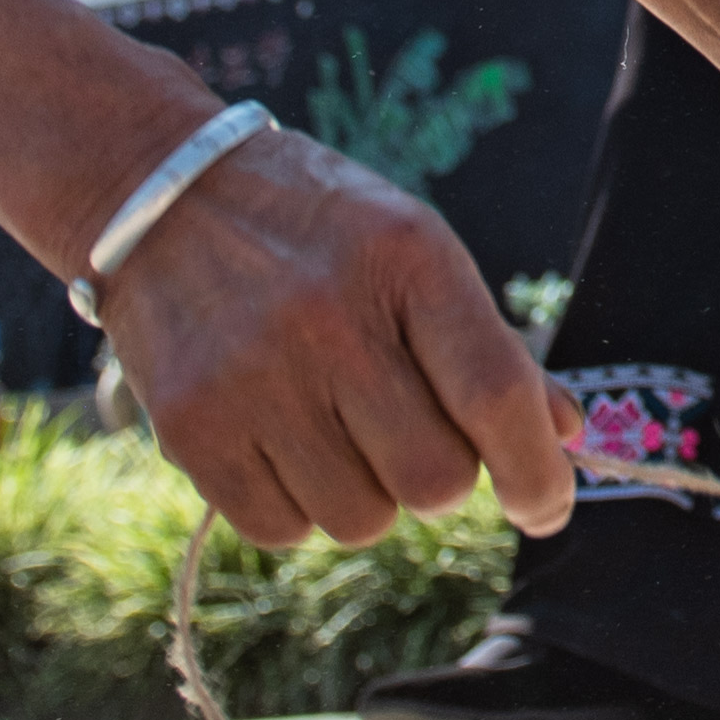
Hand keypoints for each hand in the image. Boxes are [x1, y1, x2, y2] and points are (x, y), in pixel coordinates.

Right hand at [94, 123, 580, 550]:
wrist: (157, 189)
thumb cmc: (314, 229)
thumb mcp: (412, 248)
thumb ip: (487, 344)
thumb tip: (563, 434)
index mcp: (408, 257)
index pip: (497, 395)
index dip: (536, 471)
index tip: (544, 507)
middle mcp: (330, 316)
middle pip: (434, 479)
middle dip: (440, 478)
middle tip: (410, 436)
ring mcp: (254, 375)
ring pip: (361, 519)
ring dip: (366, 495)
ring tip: (334, 428)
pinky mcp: (190, 425)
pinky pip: (281, 530)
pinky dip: (296, 507)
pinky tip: (282, 443)